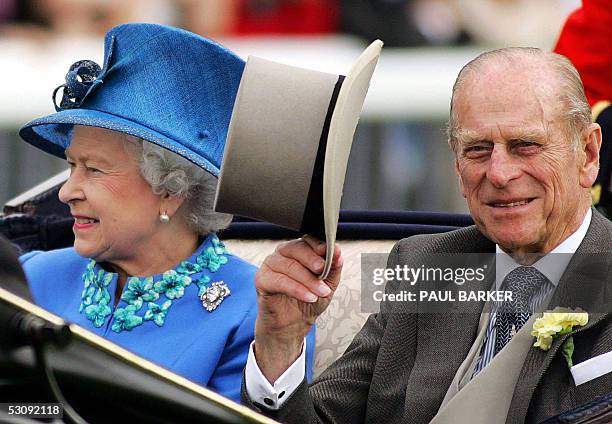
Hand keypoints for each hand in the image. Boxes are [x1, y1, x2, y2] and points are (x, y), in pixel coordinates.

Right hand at [254, 236, 342, 382]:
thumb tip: (338, 251)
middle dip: (313, 261)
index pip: (307, 240)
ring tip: (321, 292)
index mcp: (298, 250)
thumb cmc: (309, 301)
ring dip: (307, 280)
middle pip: (296, 249)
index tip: (329, 252)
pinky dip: (296, 289)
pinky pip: (278, 280)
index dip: (317, 245)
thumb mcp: (327, 285)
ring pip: (289, 266)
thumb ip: (333, 268)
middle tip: (323, 271)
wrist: (293, 324)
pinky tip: (308, 297)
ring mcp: (270, 265)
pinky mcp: (261, 279)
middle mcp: (283, 254)